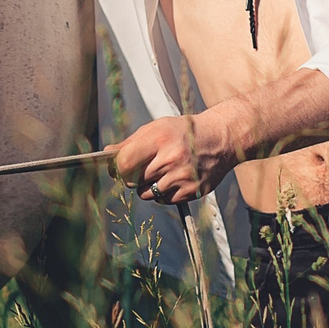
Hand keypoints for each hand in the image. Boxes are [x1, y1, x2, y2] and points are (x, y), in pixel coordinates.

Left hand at [111, 112, 239, 204]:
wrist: (221, 138)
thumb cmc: (185, 132)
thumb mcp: (157, 128)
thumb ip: (131, 142)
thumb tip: (107, 153)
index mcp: (160, 140)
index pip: (125, 163)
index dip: (117, 167)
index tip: (117, 167)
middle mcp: (171, 159)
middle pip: (133, 181)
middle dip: (132, 176)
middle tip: (142, 168)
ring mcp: (182, 177)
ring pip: (147, 194)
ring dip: (147, 187)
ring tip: (160, 172)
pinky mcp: (192, 191)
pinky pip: (164, 200)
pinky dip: (163, 193)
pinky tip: (173, 179)